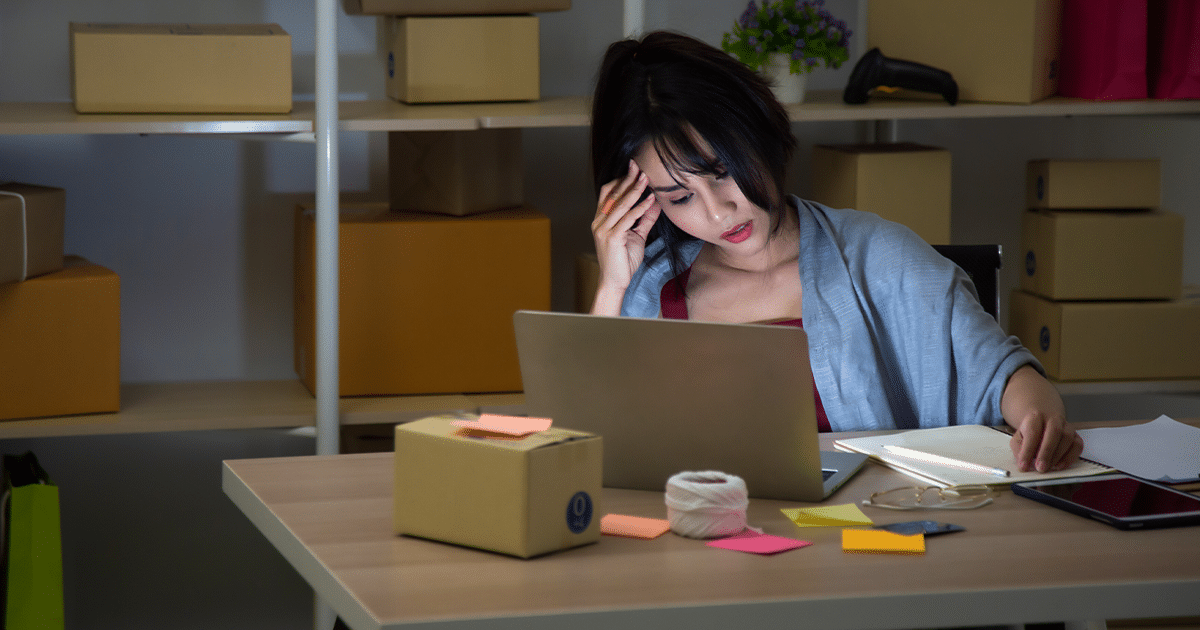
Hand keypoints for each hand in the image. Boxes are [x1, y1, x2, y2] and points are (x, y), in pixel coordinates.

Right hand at [589, 159, 661, 314]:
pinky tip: (651, 199)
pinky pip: (628, 218)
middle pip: (613, 194)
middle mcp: (599, 222)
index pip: (607, 193)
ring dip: (635, 189)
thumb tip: (656, 202)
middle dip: (627, 179)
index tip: (633, 169)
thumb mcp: (636, 236)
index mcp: (601, 220)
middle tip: (639, 166)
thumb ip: (645, 219)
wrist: (615, 282)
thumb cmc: (623, 260)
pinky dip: (641, 207)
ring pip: (621, 204)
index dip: (620, 180)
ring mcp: (604, 230)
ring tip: (646, 178)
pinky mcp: (612, 238)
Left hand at [1001, 365, 1083, 472]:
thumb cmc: (1030, 431)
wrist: (1044, 419)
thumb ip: (1019, 449)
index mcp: (1036, 417)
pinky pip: (1078, 445)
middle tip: (1040, 468)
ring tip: (1050, 468)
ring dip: (1058, 456)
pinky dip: (1070, 457)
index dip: (1027, 451)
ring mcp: (1067, 426)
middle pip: (1053, 432)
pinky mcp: (1076, 435)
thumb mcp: (1018, 437)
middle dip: (1046, 452)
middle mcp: (1053, 419)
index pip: (1032, 432)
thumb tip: (1023, 463)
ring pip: (1067, 438)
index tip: (1024, 466)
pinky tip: (1061, 466)